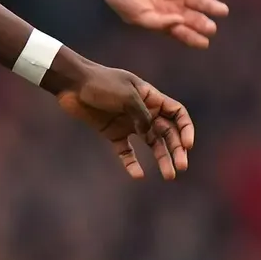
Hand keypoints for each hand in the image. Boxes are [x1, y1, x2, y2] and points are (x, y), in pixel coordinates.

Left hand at [52, 60, 193, 180]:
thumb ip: (141, 114)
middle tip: (181, 167)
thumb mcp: (126, 95)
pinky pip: (126, 151)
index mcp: (152, 98)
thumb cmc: (101, 84)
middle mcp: (144, 112)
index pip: (177, 114)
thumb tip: (150, 133)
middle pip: (167, 133)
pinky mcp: (113, 133)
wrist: (72, 84)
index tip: (188, 145)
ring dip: (161, 159)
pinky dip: (132, 163)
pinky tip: (138, 175)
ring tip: (169, 176)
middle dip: (177, 150)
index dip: (186, 129)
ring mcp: (129, 123)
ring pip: (151, 144)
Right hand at [73, 0, 227, 48]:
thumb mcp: (136, 15)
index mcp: (160, 19)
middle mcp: (171, 6)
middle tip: (212, 27)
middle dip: (203, 23)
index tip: (205, 43)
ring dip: (210, 5)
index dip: (193, 38)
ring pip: (198, 0)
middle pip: (193, 17)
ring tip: (222, 11)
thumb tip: (180, 22)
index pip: (181, 32)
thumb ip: (158, 22)